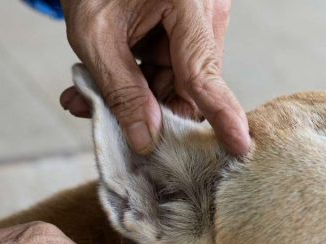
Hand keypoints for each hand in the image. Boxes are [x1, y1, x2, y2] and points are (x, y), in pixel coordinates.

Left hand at [58, 0, 249, 155]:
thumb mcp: (94, 35)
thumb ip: (120, 89)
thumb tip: (146, 140)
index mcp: (186, 0)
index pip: (203, 70)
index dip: (219, 113)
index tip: (238, 146)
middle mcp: (206, 9)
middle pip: (191, 83)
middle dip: (150, 109)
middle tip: (103, 117)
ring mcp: (203, 18)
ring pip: (180, 81)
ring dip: (137, 96)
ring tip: (87, 95)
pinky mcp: (192, 27)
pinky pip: (174, 68)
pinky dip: (140, 80)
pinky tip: (104, 83)